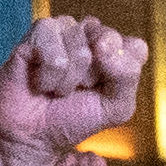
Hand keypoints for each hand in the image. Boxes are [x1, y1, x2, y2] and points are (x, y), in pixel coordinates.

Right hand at [0, 15, 147, 163]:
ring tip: (55, 88)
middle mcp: (89, 33)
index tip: (101, 91)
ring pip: (80, 48)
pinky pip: (54, 53)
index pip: (135, 48)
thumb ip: (127, 76)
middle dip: (94, 77)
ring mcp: (62, 30)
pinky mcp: (36, 34)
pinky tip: (39, 82)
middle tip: (76, 89)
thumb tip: (105, 46)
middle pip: (109, 41)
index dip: (120, 75)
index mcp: (114, 49)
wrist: (29, 136)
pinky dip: (48, 77)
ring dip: (68, 81)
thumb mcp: (115, 109)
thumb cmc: (71, 120)